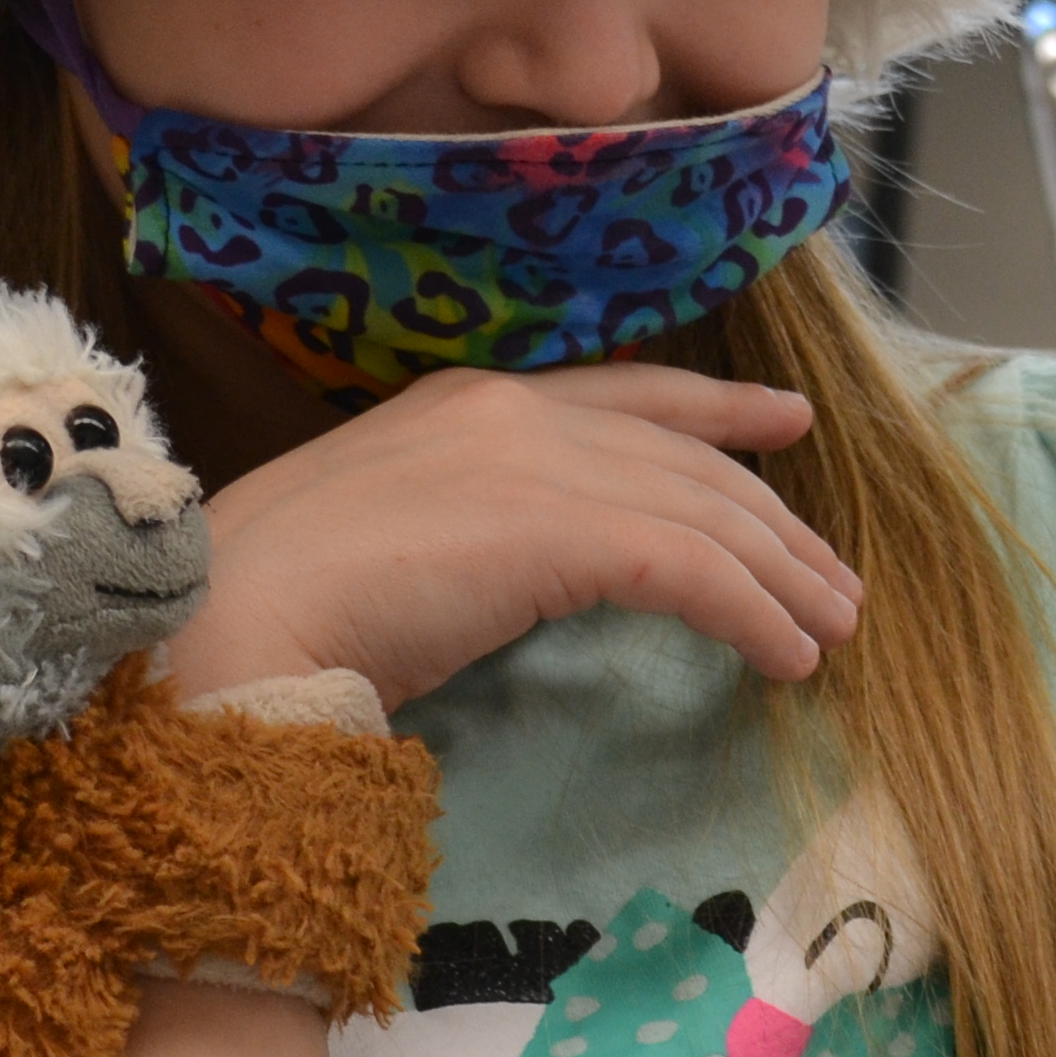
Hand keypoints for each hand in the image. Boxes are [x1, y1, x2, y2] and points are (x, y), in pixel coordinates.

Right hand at [165, 365, 860, 714]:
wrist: (220, 629)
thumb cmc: (271, 608)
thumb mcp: (384, 539)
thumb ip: (463, 531)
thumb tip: (515, 575)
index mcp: (465, 403)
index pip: (623, 395)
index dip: (714, 409)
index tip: (782, 424)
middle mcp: (512, 414)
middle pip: (685, 458)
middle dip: (773, 517)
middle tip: (834, 575)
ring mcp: (536, 464)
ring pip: (706, 513)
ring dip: (784, 577)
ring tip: (833, 630)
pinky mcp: (559, 533)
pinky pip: (695, 571)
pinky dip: (754, 615)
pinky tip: (788, 661)